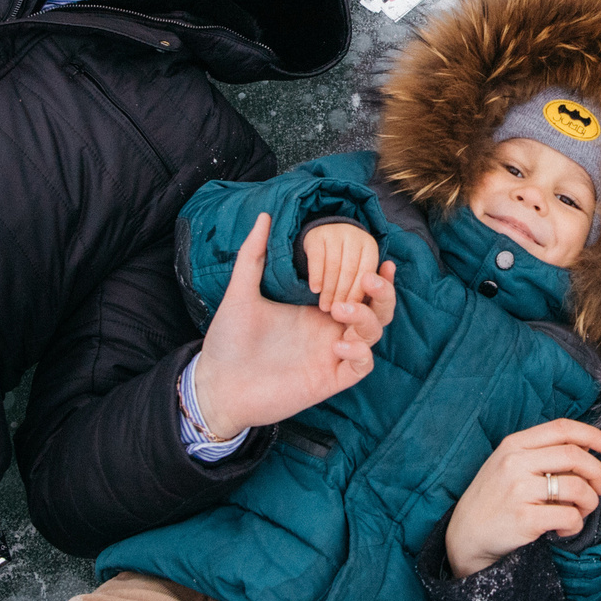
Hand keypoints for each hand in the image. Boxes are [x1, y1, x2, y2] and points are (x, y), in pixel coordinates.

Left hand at [194, 214, 395, 440]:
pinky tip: (338, 344)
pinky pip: (362, 366)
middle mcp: (329, 329)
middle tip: (368, 278)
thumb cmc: (228, 340)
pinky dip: (360, 353)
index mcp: (315, 306)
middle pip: (376, 310)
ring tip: (339, 309)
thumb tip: (264, 216)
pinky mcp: (329, 380)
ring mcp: (331, 354)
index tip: (381, 258)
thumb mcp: (241, 292)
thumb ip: (253, 255)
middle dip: (382, 293)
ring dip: (366, 318)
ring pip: (373, 335)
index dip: (376, 275)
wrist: (217, 385)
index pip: (357, 288)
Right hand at [303, 224, 380, 311]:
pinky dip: (316, 276)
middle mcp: (354, 236)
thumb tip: (376, 291)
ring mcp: (335, 232)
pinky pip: (317, 258)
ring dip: (329, 289)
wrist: (325, 240)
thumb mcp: (362, 271)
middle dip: (342, 294)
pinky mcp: (316, 234)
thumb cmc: (347, 265)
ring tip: (325, 306)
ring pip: (333, 265)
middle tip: (336, 313)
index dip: (358, 293)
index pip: (365, 272)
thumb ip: (373, 285)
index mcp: (369, 246)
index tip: (352, 310)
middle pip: (349, 269)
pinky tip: (315, 290)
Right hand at [444, 420, 600, 579]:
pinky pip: (569, 516)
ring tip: (579, 512)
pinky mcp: (524, 518)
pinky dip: (575, 525)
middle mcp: (515, 462)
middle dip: (597, 473)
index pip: (562, 428)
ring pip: (577, 487)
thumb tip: (588, 445)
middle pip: (575, 455)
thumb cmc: (494, 498)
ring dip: (589, 502)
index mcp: (514, 444)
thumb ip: (542, 452)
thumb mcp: (509, 464)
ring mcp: (519, 490)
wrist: (466, 535)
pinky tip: (562, 529)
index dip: (592, 435)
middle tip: (599, 489)